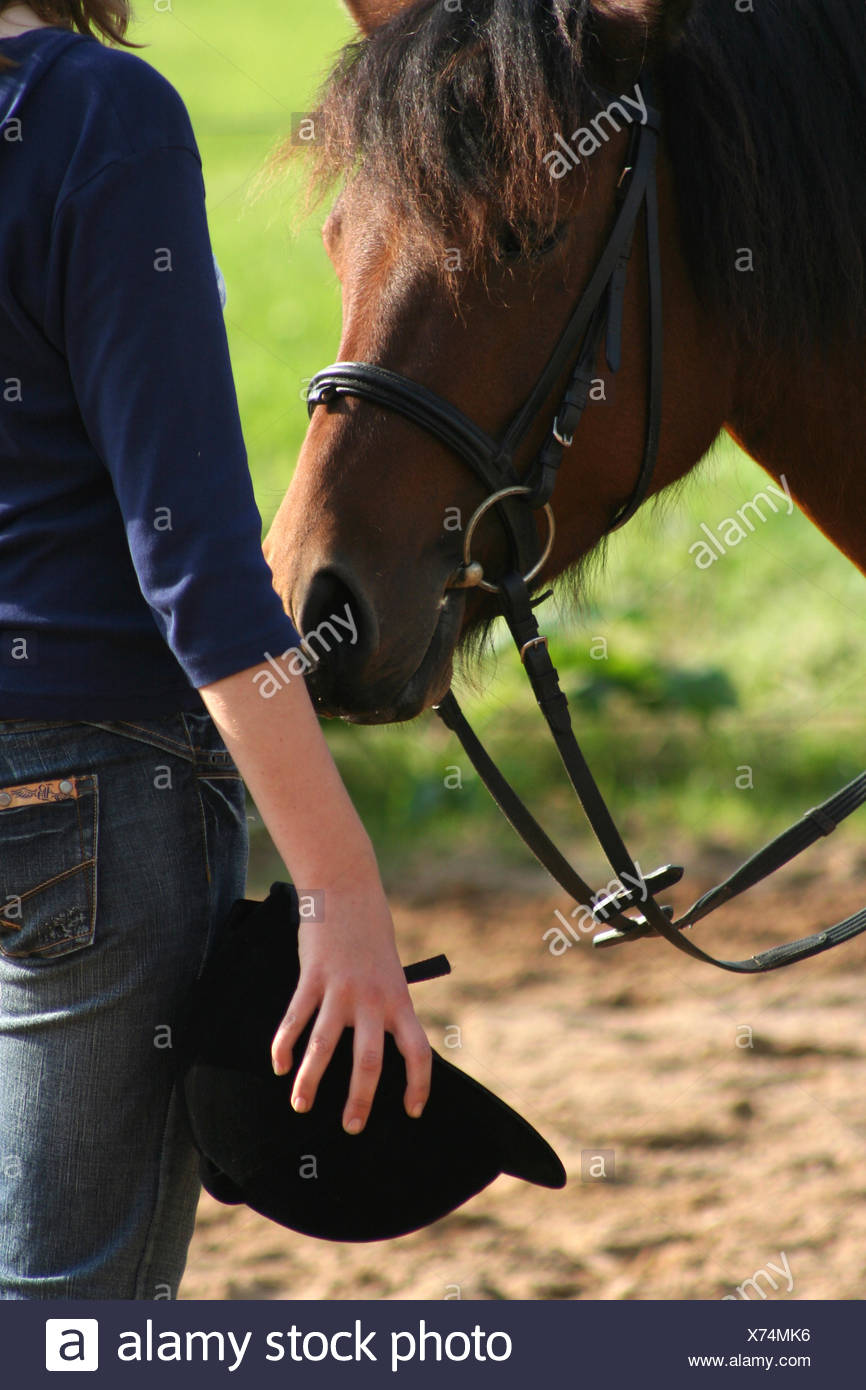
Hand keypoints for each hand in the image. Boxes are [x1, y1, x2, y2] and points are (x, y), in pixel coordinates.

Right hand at [269, 875, 432, 1133]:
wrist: (347, 887)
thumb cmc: (371, 930)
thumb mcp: (391, 969)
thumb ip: (387, 1004)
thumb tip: (383, 1040)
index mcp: (398, 998)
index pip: (417, 1051)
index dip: (418, 1085)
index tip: (412, 1111)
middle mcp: (372, 999)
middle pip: (369, 1063)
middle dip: (359, 1101)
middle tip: (352, 1127)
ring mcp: (340, 989)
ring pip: (324, 1047)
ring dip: (311, 1082)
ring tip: (301, 1106)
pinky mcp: (311, 978)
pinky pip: (295, 1020)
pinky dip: (284, 1046)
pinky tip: (280, 1066)